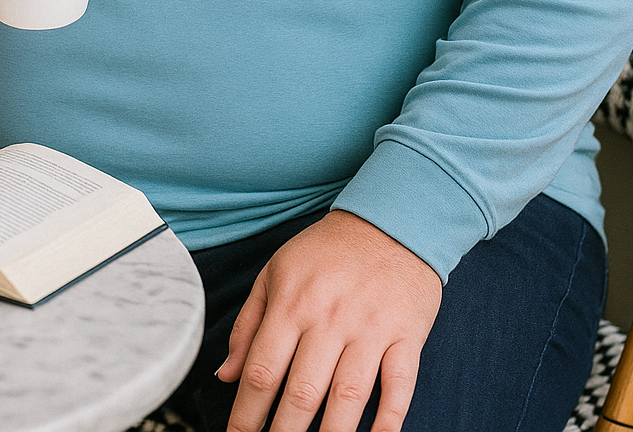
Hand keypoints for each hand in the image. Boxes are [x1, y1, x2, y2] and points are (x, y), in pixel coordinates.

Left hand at [217, 210, 441, 431]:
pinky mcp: (406, 336)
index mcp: (292, 303)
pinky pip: (399, 387)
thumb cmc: (327, 251)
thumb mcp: (276, 272)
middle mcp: (329, 319)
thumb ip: (248, 325)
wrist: (390, 220)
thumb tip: (226, 375)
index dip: (246, 416)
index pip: (263, 372)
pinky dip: (388, 422)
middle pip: (302, 393)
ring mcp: (370, 329)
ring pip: (347, 398)